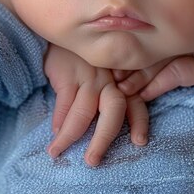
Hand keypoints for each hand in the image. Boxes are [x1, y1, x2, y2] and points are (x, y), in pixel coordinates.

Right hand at [44, 44, 148, 166]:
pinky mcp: (67, 72)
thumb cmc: (83, 60)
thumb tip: (101, 134)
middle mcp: (108, 78)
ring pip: (84, 110)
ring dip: (70, 135)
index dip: (140, 121)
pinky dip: (59, 120)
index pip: (136, 101)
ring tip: (57, 152)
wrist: (62, 32)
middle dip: (105, 137)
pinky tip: (53, 134)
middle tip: (92, 160)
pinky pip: (64, 102)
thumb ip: (107, 98)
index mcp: (120, 80)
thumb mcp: (102, 75)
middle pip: (115, 107)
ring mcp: (87, 74)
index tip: (140, 142)